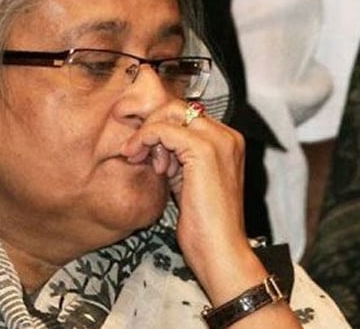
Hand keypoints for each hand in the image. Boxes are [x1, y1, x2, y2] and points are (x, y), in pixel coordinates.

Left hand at [120, 100, 260, 301]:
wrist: (220, 251)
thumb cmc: (203, 225)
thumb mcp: (185, 180)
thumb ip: (175, 157)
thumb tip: (150, 141)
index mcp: (227, 141)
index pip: (185, 114)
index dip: (157, 125)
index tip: (138, 145)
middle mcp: (227, 136)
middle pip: (176, 107)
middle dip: (148, 124)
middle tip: (132, 149)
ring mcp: (218, 141)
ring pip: (169, 113)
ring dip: (146, 134)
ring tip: (137, 158)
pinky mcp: (204, 150)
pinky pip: (163, 129)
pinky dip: (146, 140)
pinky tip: (143, 162)